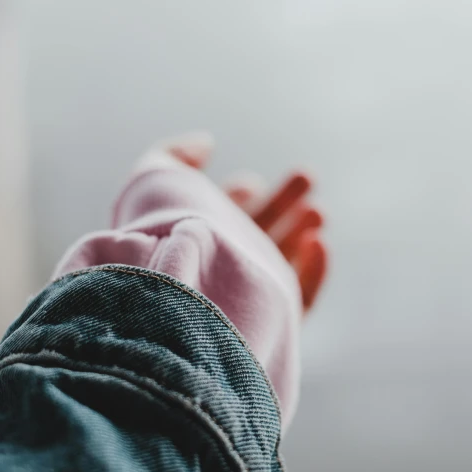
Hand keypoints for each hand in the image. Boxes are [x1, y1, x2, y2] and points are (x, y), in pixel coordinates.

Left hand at [166, 134, 327, 311]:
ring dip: (302, 231)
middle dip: (282, 203)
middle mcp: (217, 272)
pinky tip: (319, 242)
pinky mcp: (269, 327)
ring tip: (316, 211)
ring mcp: (244, 301)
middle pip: (257, 235)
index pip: (221, 220)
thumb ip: (175, 156)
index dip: (240, 197)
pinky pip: (301, 300)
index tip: (250, 184)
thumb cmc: (152, 248)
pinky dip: (316, 271)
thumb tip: (208, 144)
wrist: (166, 314)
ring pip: (282, 264)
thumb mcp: (152, 185)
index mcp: (190, 245)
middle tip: (306, 177)